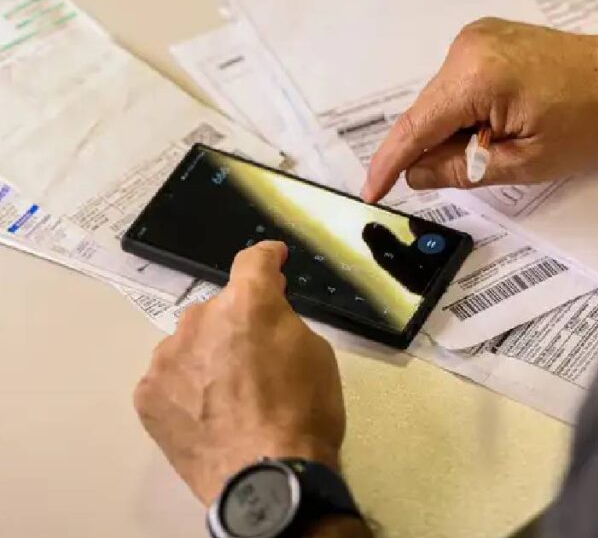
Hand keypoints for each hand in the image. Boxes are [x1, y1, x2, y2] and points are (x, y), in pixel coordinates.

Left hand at [133, 241, 345, 505]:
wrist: (267, 475)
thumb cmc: (304, 413)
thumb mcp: (316, 353)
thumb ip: (283, 323)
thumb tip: (266, 318)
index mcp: (248, 303)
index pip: (253, 260)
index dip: (268, 257)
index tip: (273, 259)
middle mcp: (199, 319)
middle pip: (218, 308)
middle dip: (235, 322)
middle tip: (255, 357)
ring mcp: (167, 357)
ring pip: (189, 342)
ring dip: (206, 354)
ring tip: (227, 393)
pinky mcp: (147, 394)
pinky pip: (169, 377)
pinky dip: (185, 386)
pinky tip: (205, 412)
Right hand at [362, 18, 597, 200]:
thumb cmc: (590, 118)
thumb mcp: (526, 162)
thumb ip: (463, 170)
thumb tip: (417, 174)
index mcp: (476, 76)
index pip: (416, 126)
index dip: (390, 163)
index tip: (371, 191)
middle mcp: (467, 47)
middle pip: (428, 113)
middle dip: (438, 149)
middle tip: (474, 171)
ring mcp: (476, 37)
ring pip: (443, 101)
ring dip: (457, 131)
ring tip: (507, 141)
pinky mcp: (487, 39)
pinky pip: (459, 85)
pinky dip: (468, 112)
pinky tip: (501, 124)